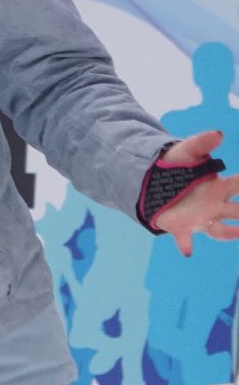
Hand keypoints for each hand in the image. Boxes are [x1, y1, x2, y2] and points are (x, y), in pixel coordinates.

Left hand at [153, 131, 238, 256]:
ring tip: (238, 233)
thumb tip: (218, 133)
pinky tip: (187, 251)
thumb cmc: (178, 165)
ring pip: (221, 230)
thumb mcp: (187, 151)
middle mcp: (215, 205)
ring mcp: (201, 218)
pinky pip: (186, 239)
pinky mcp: (182, 227)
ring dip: (231, 234)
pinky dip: (186, 244)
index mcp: (220, 187)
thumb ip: (201, 143)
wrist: (153, 181)